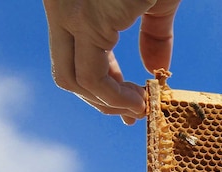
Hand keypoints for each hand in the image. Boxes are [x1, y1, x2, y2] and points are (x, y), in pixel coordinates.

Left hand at [43, 0, 180, 124]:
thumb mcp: (158, 4)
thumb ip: (155, 35)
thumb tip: (156, 70)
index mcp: (75, 3)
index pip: (76, 57)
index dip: (105, 85)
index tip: (132, 103)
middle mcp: (62, 8)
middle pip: (67, 73)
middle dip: (102, 101)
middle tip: (136, 111)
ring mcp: (69, 14)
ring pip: (72, 80)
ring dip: (109, 104)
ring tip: (140, 107)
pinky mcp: (86, 22)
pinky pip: (91, 77)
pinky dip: (114, 97)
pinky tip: (137, 101)